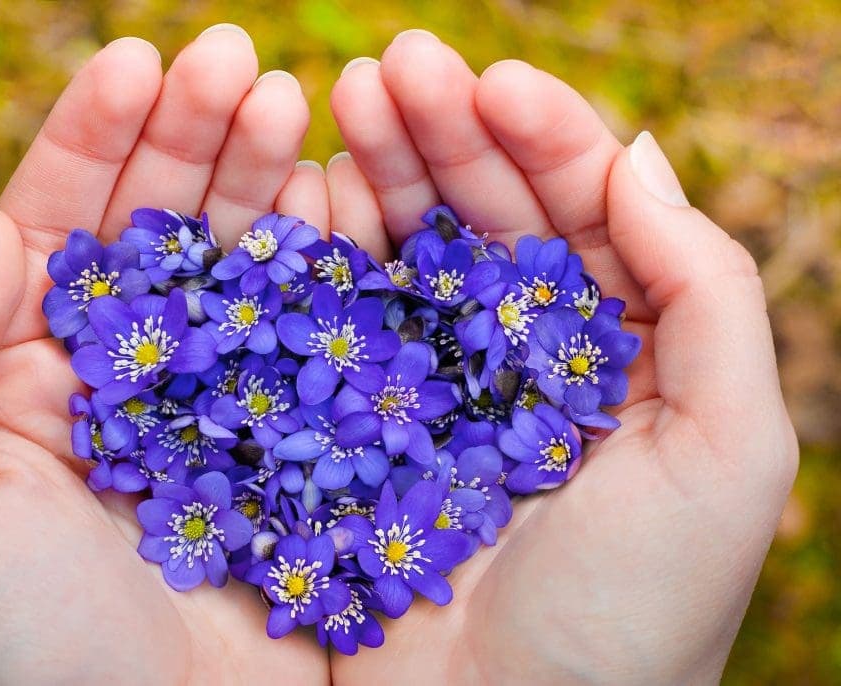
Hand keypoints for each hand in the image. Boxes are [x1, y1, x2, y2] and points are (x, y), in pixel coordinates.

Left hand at [0, 27, 330, 683]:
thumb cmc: (22, 649)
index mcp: (39, 379)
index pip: (63, 227)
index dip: (95, 138)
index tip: (141, 59)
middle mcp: (137, 382)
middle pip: (162, 227)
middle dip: (193, 136)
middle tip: (242, 60)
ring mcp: (231, 408)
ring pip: (246, 266)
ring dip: (266, 179)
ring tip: (295, 107)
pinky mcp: (307, 445)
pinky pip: (318, 335)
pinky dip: (330, 264)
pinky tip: (342, 200)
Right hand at [325, 31, 796, 682]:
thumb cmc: (633, 618)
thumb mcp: (725, 455)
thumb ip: (706, 297)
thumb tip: (638, 153)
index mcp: (611, 354)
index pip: (581, 214)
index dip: (541, 138)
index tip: (491, 80)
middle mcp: (517, 360)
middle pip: (483, 218)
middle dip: (443, 134)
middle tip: (389, 67)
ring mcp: (427, 390)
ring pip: (404, 255)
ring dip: (377, 173)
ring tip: (337, 104)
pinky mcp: (352, 430)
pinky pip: (337, 324)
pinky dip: (320, 258)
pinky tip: (305, 200)